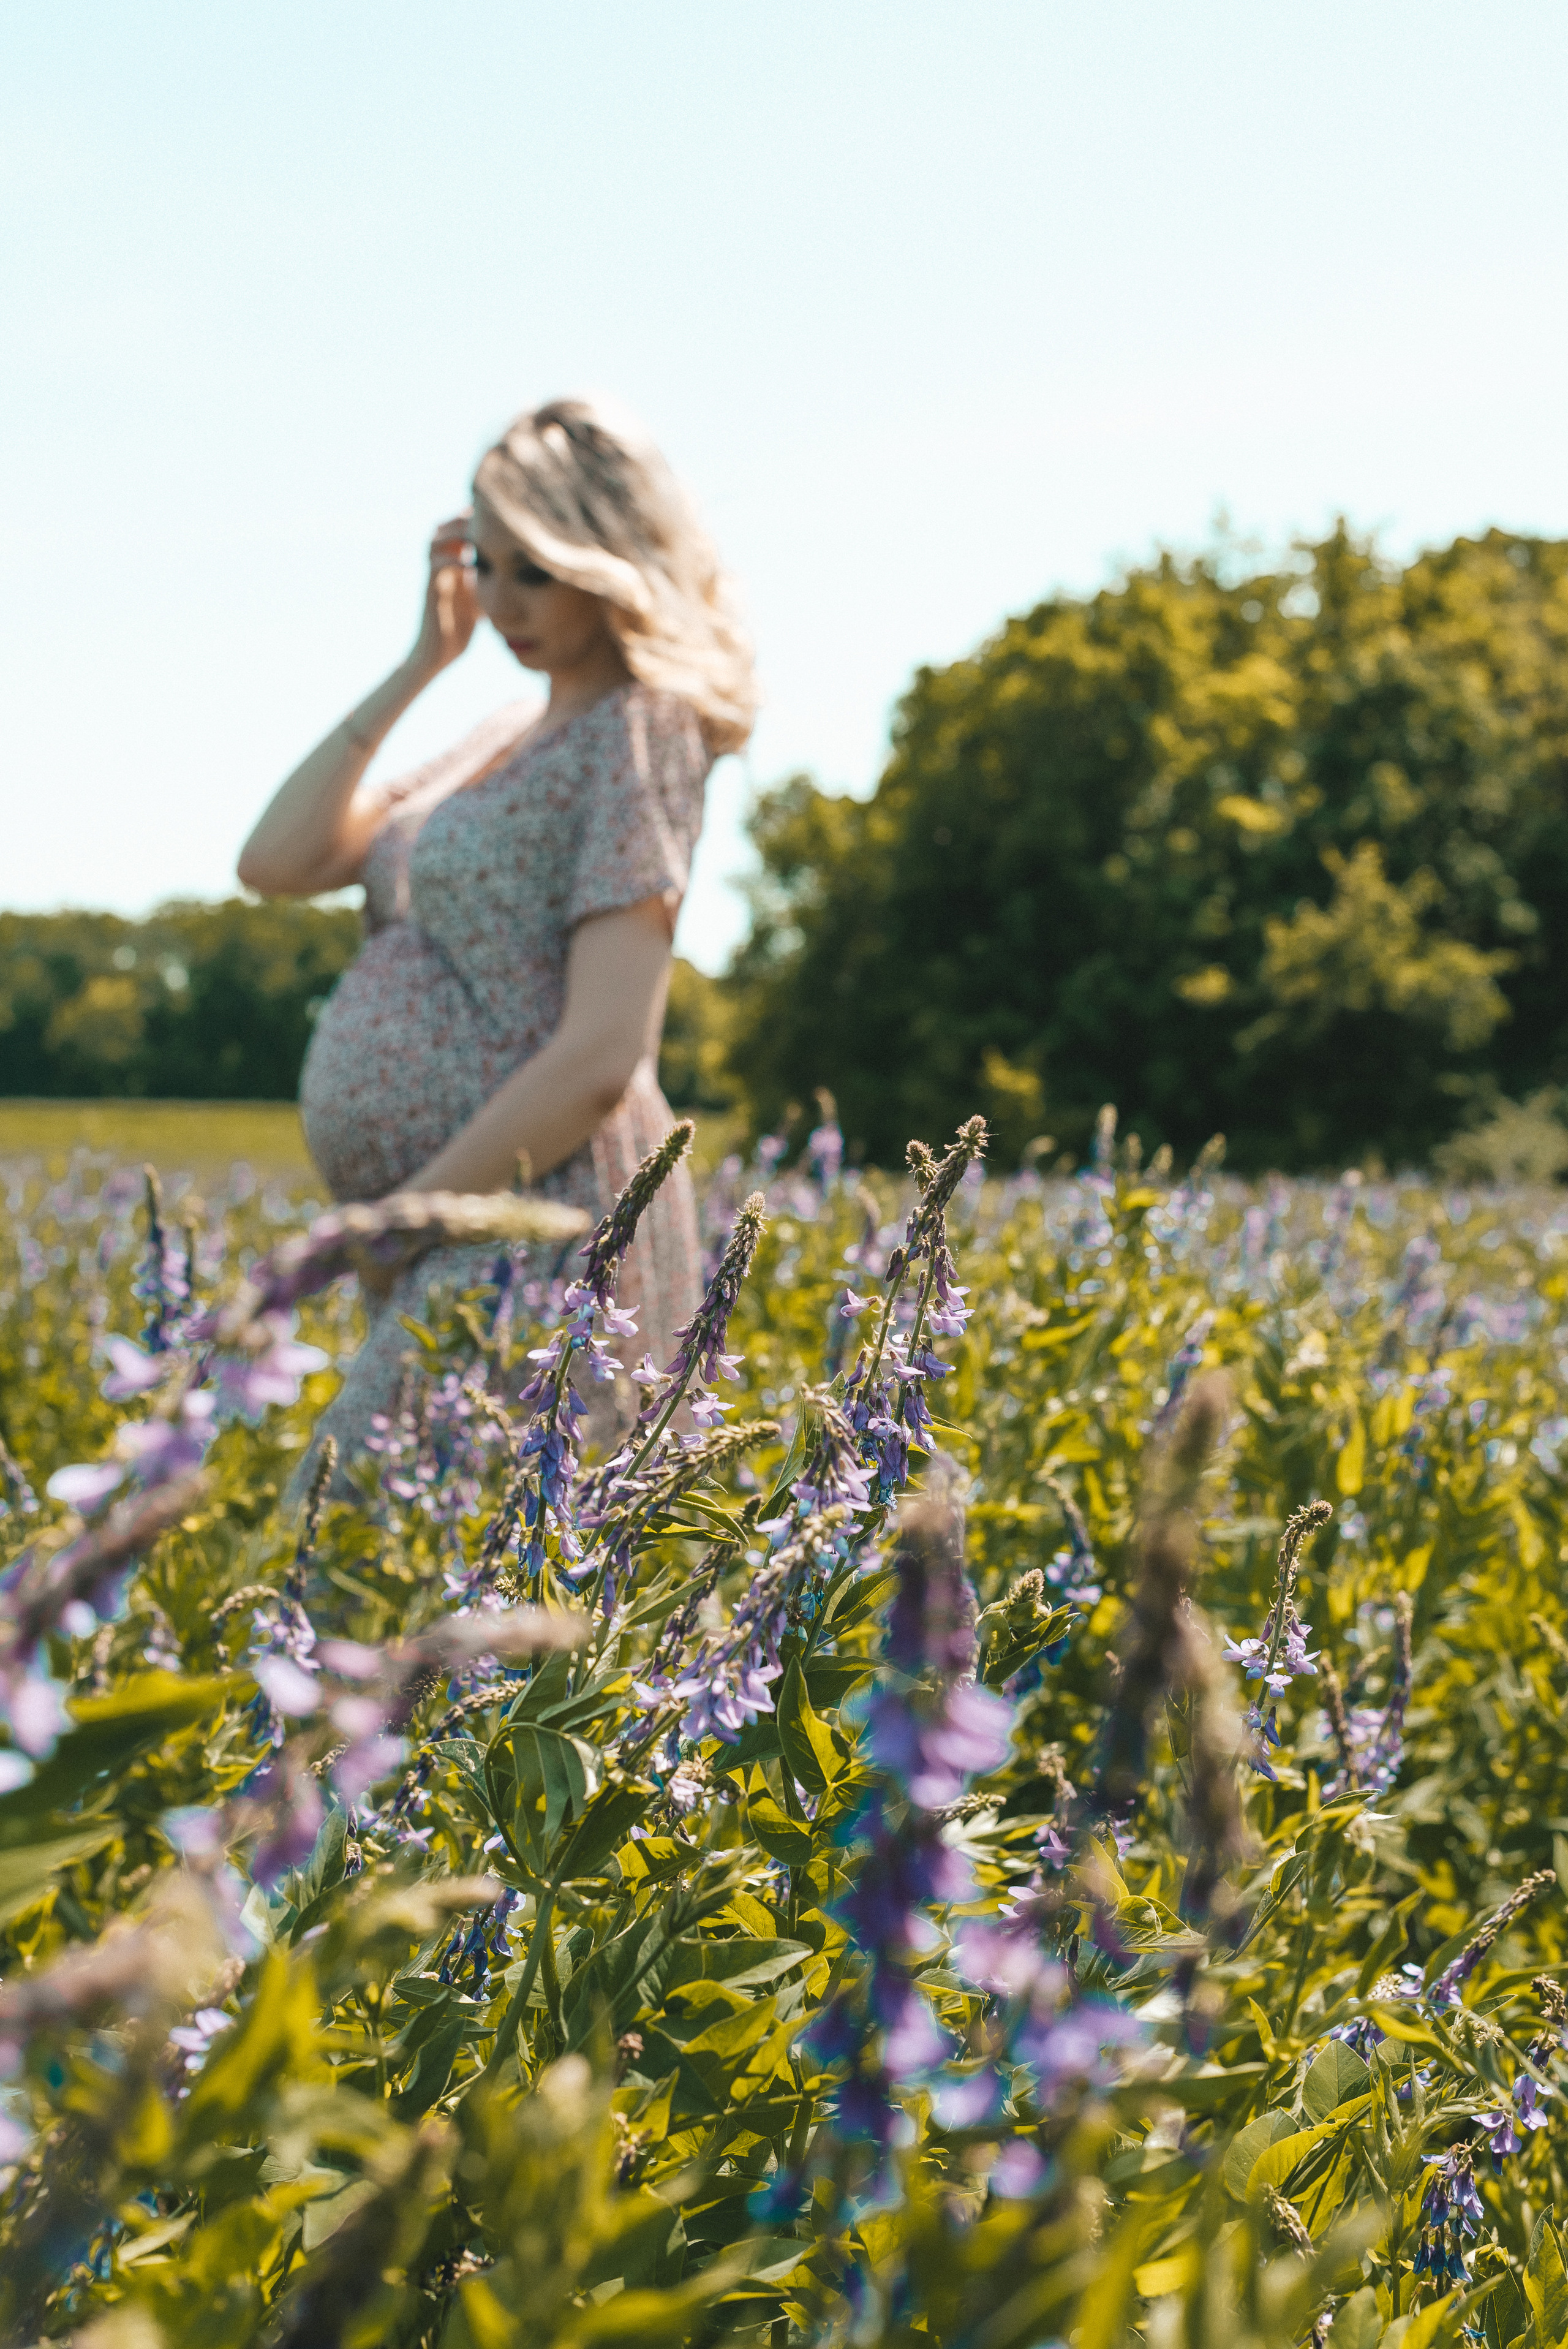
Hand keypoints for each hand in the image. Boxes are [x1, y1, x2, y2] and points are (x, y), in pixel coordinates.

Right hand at [409, 511, 479, 677]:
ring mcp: (435, 578)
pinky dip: (451, 560)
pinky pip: (436, 566)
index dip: (472, 521)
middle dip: (462, 520)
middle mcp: (442, 567)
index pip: (458, 533)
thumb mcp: (481, 600)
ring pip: (435, 542)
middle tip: (482, 516)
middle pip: (445, 529)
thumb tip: (516, 575)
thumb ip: (490, 584)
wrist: (439, 653)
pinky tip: (469, 563)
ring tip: (473, 533)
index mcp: (453, 566)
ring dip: (452, 533)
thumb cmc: (460, 628)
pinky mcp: (431, 591)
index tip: (494, 515)